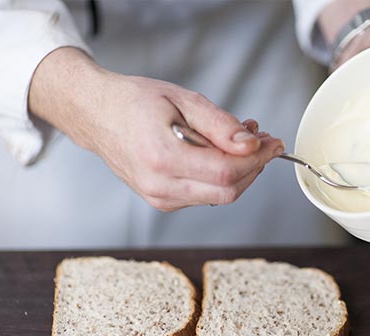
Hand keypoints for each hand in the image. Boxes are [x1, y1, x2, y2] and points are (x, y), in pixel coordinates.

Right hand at [28, 48, 283, 210]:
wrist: (96, 114)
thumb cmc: (134, 102)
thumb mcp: (182, 100)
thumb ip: (220, 125)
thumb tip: (251, 146)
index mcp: (163, 158)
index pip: (226, 172)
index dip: (257, 159)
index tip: (273, 142)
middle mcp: (160, 186)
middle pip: (227, 192)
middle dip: (253, 167)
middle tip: (262, 140)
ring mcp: (159, 198)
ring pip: (219, 196)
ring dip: (239, 171)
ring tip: (238, 139)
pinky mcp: (162, 201)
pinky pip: (204, 196)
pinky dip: (221, 177)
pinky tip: (220, 153)